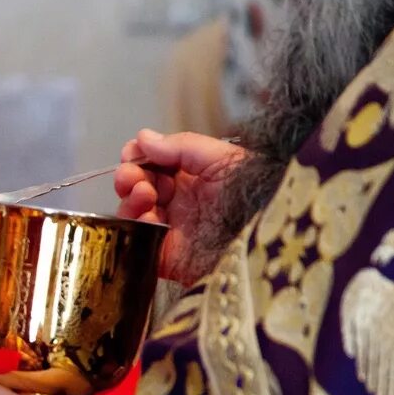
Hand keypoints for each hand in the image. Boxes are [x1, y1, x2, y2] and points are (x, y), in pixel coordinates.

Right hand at [114, 129, 245, 285]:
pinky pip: (138, 242)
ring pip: (133, 213)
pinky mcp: (165, 256)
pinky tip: (151, 218)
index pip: (154, 164)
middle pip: (138, 187)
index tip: (131, 152)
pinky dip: (137, 227)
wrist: (263, 238)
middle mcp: (179, 202)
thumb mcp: (221, 158)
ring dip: (131, 200)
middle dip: (130, 177)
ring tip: (144, 194)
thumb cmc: (253, 195)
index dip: (139, 157)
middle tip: (130, 175)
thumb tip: (143, 138)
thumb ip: (181, 145)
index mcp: (193, 178)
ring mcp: (171, 229)